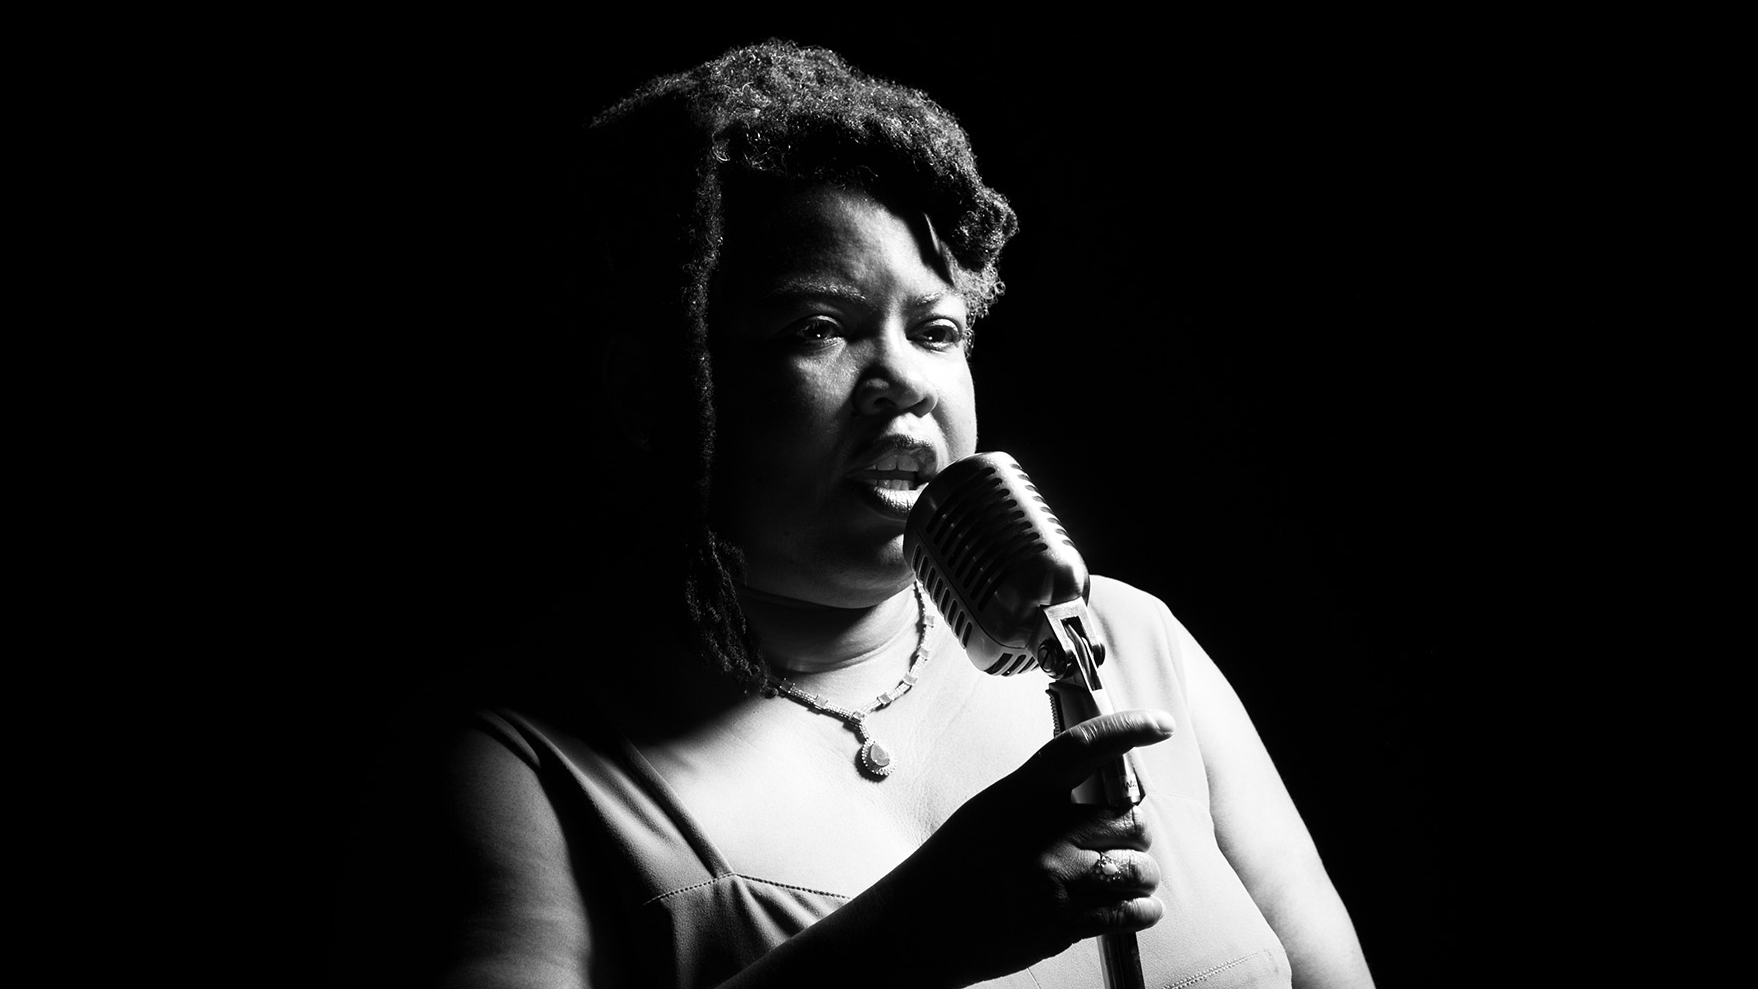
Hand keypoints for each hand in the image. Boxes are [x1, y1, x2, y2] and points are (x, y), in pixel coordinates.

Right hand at [868, 709, 1174, 985]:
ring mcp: (1056, 880)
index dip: (1128, 728)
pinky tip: (1132, 908)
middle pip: (1130, 819)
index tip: (1160, 724)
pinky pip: (1132, 911)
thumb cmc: (954, 865)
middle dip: (1134, 833)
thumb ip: (1041, 797)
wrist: (919, 925)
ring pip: (1140, 869)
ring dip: (1140, 875)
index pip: (1085, 746)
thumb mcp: (992, 810)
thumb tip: (1097, 792)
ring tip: (1121, 879)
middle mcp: (1045, 832)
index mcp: (1022, 794)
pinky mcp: (1064, 924)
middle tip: (1119, 841)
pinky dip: (1141, 910)